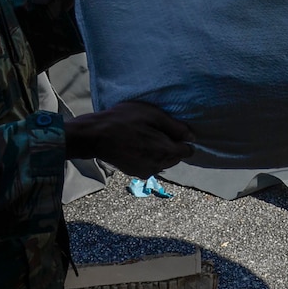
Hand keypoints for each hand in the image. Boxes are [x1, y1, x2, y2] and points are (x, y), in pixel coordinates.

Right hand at [64, 100, 194, 173]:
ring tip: (144, 137)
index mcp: (165, 152)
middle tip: (154, 130)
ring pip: (163, 162)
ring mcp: (145, 172)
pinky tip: (137, 145)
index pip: (188, 151)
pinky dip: (149, 157)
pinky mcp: (134, 173)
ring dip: (160, 152)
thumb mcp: (152, 115)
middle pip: (176, 157)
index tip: (171, 129)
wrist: (94, 136)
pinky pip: (151, 165)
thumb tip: (192, 137)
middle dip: (171, 145)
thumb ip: (175, 127)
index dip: (183, 139)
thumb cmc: (123, 120)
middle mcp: (158, 166)